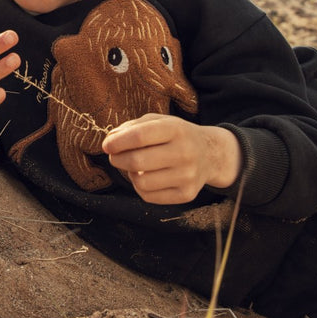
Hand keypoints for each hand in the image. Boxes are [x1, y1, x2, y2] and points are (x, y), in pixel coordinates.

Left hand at [101, 115, 241, 204]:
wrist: (210, 154)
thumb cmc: (176, 135)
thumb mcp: (158, 121)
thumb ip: (131, 127)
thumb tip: (109, 142)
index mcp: (176, 129)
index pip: (140, 136)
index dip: (118, 142)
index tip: (106, 145)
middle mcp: (184, 152)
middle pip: (137, 161)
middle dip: (118, 159)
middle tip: (115, 156)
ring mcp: (187, 176)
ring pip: (141, 181)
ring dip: (130, 174)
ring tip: (135, 166)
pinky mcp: (186, 195)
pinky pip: (149, 196)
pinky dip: (140, 187)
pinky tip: (146, 177)